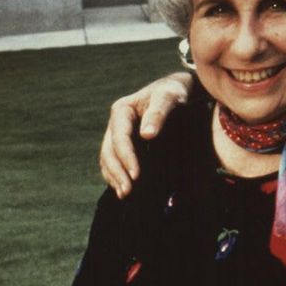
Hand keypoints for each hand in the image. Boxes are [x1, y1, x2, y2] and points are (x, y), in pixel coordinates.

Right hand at [99, 72, 192, 196]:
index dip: (125, 157)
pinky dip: (116, 175)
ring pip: (108, 158)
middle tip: (128, 191)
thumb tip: (146, 135)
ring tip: (125, 194)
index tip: (136, 175)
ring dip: (114, 177)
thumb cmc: (173, 91)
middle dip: (117, 172)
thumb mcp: (168, 96)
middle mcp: (116, 123)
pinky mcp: (125, 144)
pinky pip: (114, 162)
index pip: (119, 137)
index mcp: (122, 110)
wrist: (176, 91)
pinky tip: (123, 187)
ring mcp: (118, 134)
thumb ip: (158, 113)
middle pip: (110, 150)